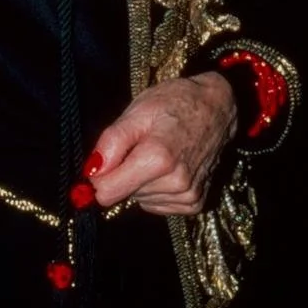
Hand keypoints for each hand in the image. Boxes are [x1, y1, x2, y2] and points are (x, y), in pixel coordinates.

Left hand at [87, 72, 237, 214]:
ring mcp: (188, 195)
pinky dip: (157, 189)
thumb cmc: (175, 103)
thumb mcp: (137, 111)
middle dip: (125, 173)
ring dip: (142, 180)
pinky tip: (169, 168)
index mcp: (157, 159)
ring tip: (159, 153)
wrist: (216, 108)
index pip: (106, 192)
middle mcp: (175, 183)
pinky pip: (158, 204)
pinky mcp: (195, 203)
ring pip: (140, 200)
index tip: (107, 159)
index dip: (100, 176)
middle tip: (142, 145)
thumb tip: (91, 172)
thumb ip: (111, 143)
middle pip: (123, 195)